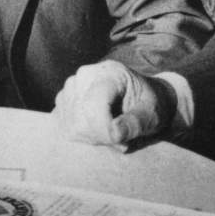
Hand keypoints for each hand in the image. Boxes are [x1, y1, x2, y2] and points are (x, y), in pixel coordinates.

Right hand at [52, 60, 174, 145]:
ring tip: (111, 132)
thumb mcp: (152, 113)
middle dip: (101, 137)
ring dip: (92, 138)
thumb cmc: (149, 104)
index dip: (105, 130)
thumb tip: (115, 134)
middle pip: (80, 120)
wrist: (141, 96)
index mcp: (110, 73)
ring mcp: (70, 87)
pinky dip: (81, 136)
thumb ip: (135, 123)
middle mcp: (84, 75)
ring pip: (71, 126)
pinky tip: (97, 131)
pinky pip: (64, 127)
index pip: (94, 105)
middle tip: (120, 138)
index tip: (122, 142)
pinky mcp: (62, 100)